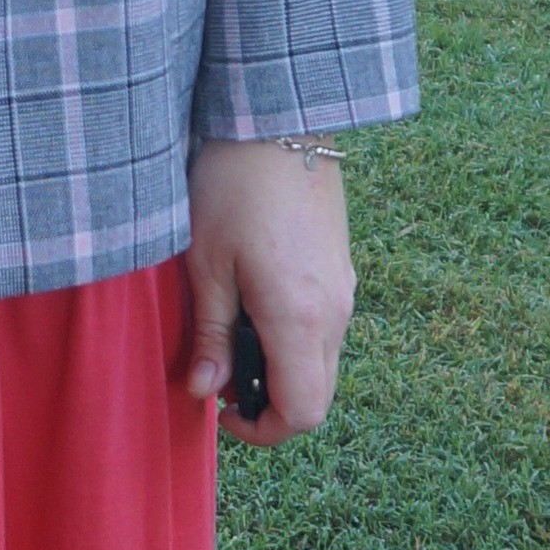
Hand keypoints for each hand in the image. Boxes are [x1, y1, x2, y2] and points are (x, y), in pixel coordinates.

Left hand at [183, 136, 353, 446]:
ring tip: (230, 331)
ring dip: (280, 368)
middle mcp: (335, 313)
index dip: (260, 430)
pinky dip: (293, 338)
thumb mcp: (207, 265)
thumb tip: (205, 392)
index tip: (219, 408)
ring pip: (322, 362)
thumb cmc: (234, 187)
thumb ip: (212, 336)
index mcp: (301, 319)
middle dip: (269, 402)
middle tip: (219, 373)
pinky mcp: (341, 269)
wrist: (280, 120)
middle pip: (317, 395)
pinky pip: (324, 328)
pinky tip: (253, 301)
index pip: (301, 414)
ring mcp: (344, 290)